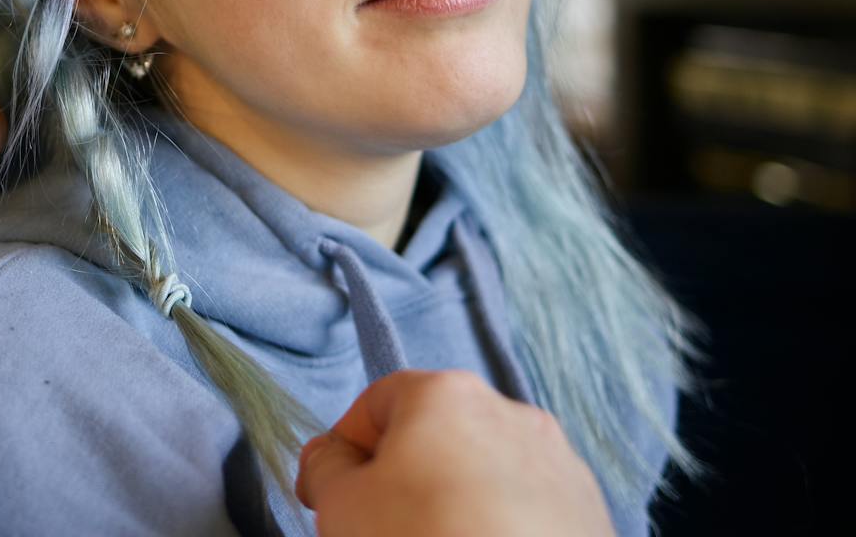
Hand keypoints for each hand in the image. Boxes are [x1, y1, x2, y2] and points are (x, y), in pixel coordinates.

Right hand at [296, 371, 613, 536]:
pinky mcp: (591, 513)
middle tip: (384, 528)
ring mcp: (559, 463)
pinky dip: (503, 526)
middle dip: (405, 478)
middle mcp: (510, 412)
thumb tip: (329, 457)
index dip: (345, 451)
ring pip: (485, 473)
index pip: (374, 405)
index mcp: (445, 392)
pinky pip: (528, 508)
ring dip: (457, 502)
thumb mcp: (341, 505)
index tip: (332, 496)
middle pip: (434, 437)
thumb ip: (324, 467)